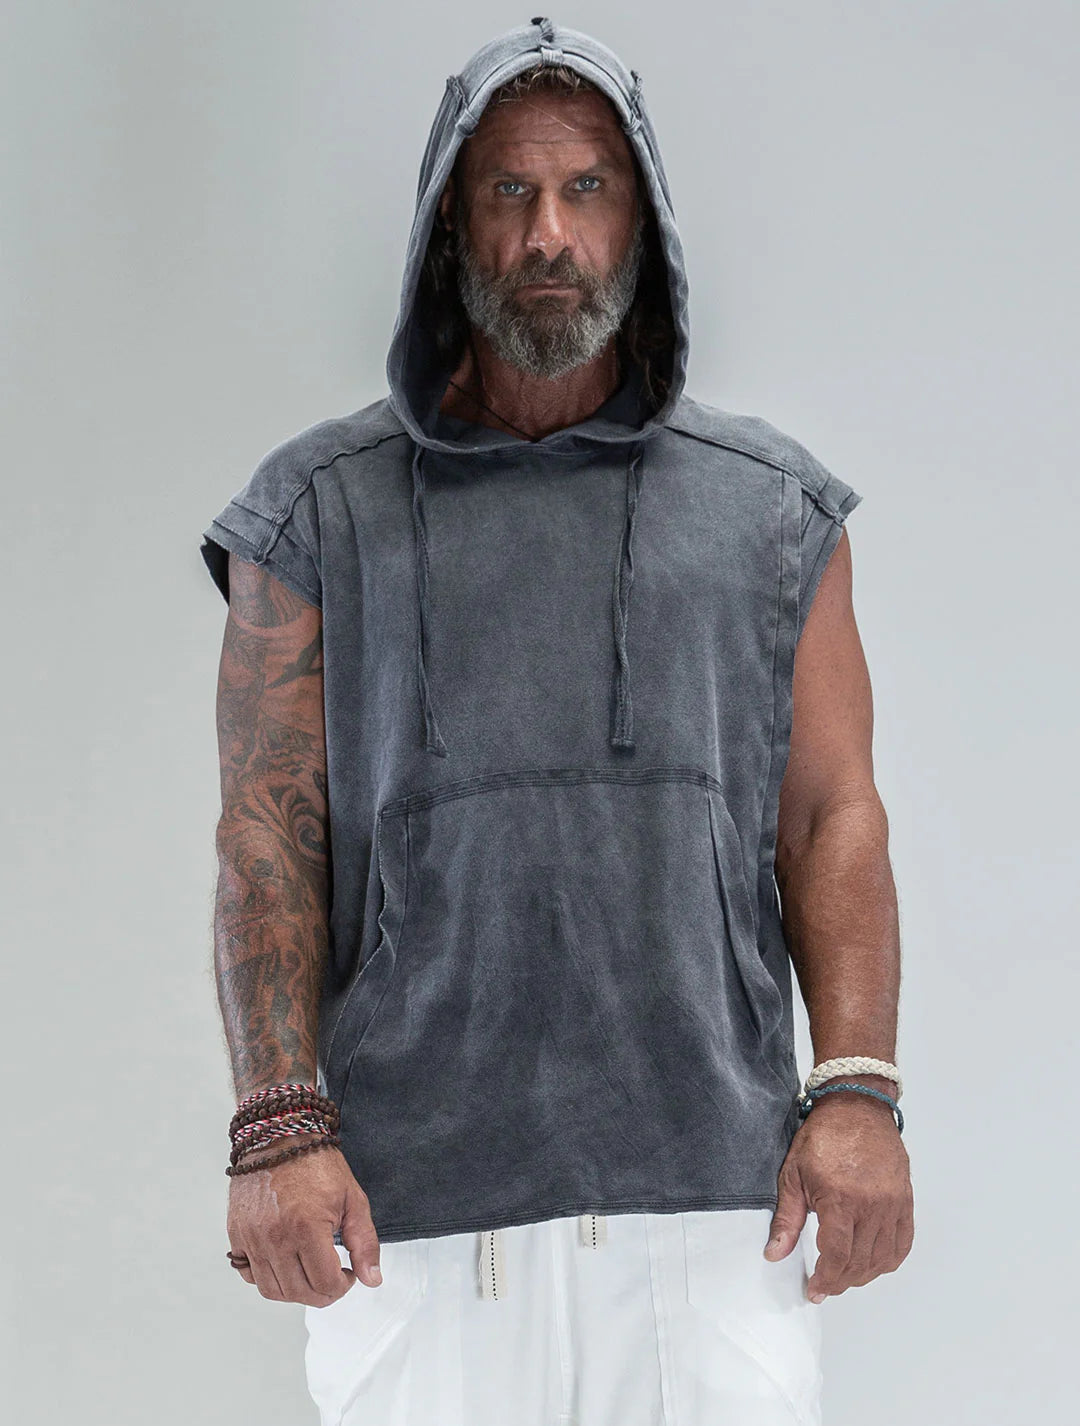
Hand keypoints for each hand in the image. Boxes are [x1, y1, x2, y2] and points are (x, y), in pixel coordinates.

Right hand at [226, 1132, 383, 1305]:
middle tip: (334, 1278)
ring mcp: (252, 1238)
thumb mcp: (352, 1198)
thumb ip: (365, 1242)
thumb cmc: (316, 1163)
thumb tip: (372, 1279)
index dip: (344, 1285)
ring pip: (273, 1290)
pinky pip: (249, 1274)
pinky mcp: (236, 1234)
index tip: (349, 1273)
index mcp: (307, 1227)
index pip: (326, 1284)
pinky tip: (286, 1263)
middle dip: (323, 1293)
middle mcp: (275, 1237)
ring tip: (311, 1273)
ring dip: (296, 1291)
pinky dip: (268, 1278)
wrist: (278, 1135)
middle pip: (299, 1293)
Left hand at [762, 1089, 914, 1302]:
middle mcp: (871, 1205)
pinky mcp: (905, 1200)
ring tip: (844, 1276)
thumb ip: (786, 1220)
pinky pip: (902, 1243)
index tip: (815, 1291)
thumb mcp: (793, 1174)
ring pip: (882, 1258)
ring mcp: (892, 1203)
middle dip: (840, 1281)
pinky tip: (872, 1263)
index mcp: (840, 1199)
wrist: (856, 1106)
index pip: (836, 1255)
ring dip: (863, 1275)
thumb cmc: (823, 1136)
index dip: (825, 1280)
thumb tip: (774, 1254)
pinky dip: (888, 1260)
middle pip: (859, 1262)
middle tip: (825, 1286)